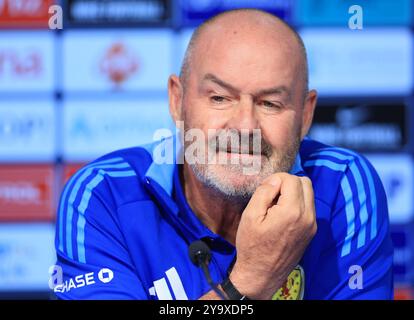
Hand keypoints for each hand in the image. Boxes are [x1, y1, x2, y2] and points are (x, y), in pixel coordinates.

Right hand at [229, 173, 316, 299]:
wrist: (261, 274)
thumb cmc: (252, 246)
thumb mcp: (250, 216)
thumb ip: (264, 192)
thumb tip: (275, 179)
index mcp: (292, 211)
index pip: (291, 179)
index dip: (276, 179)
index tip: (265, 190)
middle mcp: (307, 217)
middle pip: (305, 183)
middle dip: (288, 183)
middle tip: (271, 195)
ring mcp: (312, 225)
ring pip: (309, 194)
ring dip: (293, 193)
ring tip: (276, 206)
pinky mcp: (312, 232)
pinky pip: (309, 207)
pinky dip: (297, 204)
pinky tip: (282, 215)